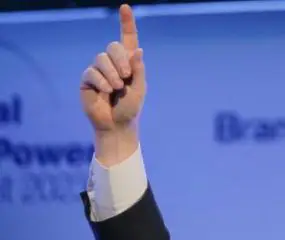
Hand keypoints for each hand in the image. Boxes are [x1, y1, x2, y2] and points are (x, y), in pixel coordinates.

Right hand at [80, 4, 145, 132]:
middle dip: (121, 60)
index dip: (126, 23)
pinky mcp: (88, 79)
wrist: (117, 125)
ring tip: (116, 89)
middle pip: (113, 46)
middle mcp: (113, 63)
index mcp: (130, 63)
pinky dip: (101, 82)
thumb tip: (138, 50)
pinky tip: (106, 92)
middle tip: (127, 77)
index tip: (125, 7)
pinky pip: (92, 72)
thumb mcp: (139, 89)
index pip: (128, 39)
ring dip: (112, 74)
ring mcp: (99, 70)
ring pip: (101, 58)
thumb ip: (138, 70)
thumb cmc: (130, 108)